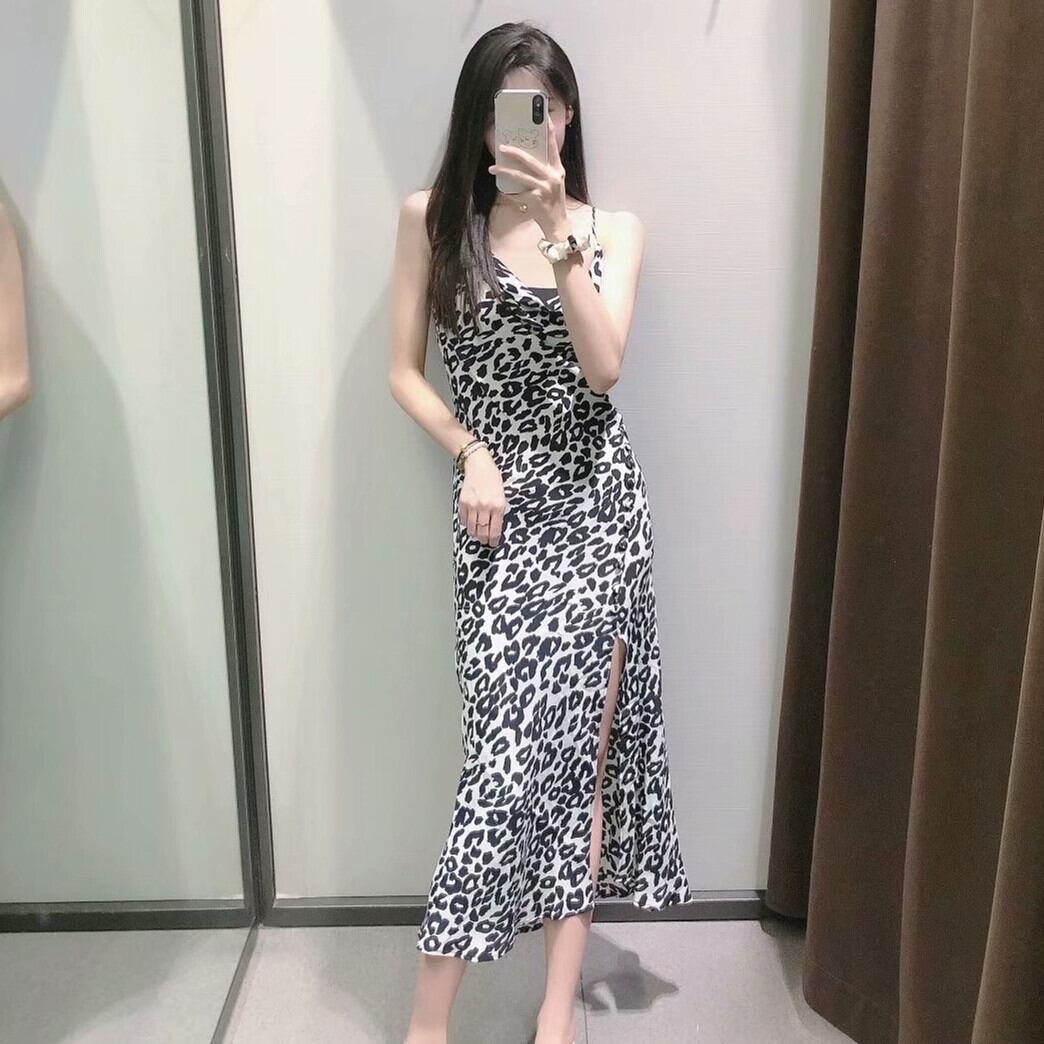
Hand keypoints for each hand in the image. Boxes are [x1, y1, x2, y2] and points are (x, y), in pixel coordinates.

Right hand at [459, 446, 506, 546]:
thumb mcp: (502, 494)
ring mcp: (473, 505)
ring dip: (475, 534)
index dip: (493, 540)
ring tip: (477, 534)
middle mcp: (485, 507)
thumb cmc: (492, 477)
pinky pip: (463, 519)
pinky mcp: (463, 502)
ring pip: (472, 528)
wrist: (478, 464)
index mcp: (498, 505)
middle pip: (483, 532)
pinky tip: (470, 523)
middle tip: (485, 541)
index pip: (495, 530)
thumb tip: (496, 525)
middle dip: (484, 539)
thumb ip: (499, 510)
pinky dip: (466, 524)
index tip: (493, 543)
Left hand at [488, 114, 569, 238]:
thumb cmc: (553, 201)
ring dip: (504, 171)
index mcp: (557, 169)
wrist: (557, 223)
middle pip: (530, 160)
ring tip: (493, 168)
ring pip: (520, 175)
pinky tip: (502, 190)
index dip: (549, 131)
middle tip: (502, 146)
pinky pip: (517, 193)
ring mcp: (544, 188)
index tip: (543, 117)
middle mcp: (552, 176)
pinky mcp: (536, 199)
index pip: (553, 146)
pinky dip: (508, 192)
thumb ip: (543, 170)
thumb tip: (523, 157)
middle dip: (514, 152)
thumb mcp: (553, 182)